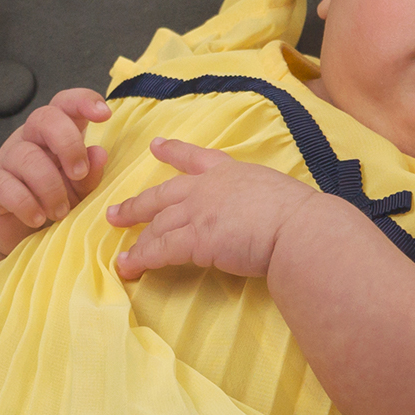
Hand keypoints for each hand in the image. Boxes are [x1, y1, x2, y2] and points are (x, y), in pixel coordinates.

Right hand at [0, 88, 110, 256]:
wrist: (11, 227)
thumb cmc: (50, 200)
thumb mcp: (78, 190)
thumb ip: (90, 174)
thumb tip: (99, 153)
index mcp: (55, 133)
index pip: (65, 102)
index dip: (84, 101)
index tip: (104, 115)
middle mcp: (29, 138)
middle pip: (44, 117)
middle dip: (68, 144)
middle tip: (79, 174)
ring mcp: (7, 158)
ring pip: (27, 157)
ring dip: (51, 188)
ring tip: (60, 212)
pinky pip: (8, 187)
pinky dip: (28, 205)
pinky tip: (38, 219)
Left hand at [105, 137, 320, 280]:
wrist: (297, 227)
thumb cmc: (298, 214)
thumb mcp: (275, 192)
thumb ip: (259, 200)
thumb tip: (267, 215)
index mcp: (230, 173)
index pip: (195, 159)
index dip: (173, 152)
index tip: (156, 146)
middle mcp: (207, 188)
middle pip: (161, 196)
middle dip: (136, 206)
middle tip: (115, 213)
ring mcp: (197, 212)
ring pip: (157, 226)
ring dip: (138, 242)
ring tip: (123, 256)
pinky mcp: (194, 239)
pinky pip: (159, 250)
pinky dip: (141, 260)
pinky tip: (128, 268)